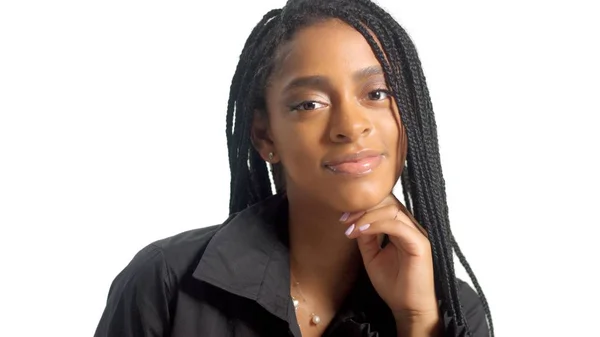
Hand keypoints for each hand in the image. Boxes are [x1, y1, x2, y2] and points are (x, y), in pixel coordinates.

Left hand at [342, 194, 439, 334]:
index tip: (343, 218)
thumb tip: (354, 219)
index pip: (384, 204)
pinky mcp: (420, 244)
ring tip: (351, 227)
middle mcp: (410, 227)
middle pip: (388, 201)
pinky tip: (361, 231)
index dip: (363, 206)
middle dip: (363, 208)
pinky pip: (398, 225)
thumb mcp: (372, 256)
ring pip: (392, 209)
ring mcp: (416, 233)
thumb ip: (366, 237)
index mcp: (401, 228)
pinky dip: (377, 225)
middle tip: (344, 219)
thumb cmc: (393, 284)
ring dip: (367, 216)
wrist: (408, 308)